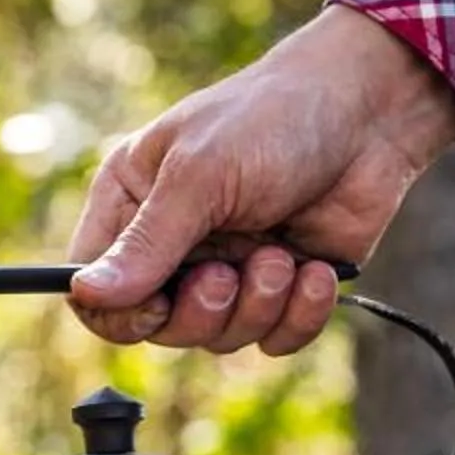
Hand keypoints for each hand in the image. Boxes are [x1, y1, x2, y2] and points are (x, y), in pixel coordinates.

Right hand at [67, 5, 454, 354]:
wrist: (368, 116)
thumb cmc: (272, 120)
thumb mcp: (200, 176)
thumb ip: (146, 244)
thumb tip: (85, 295)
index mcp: (134, 202)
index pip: (97, 288)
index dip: (121, 313)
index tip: (157, 304)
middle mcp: (177, 242)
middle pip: (160, 327)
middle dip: (203, 310)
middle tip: (229, 273)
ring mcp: (232, 268)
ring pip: (222, 339)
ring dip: (258, 304)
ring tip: (282, 256)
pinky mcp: (284, 287)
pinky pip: (277, 338)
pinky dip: (300, 313)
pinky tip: (316, 271)